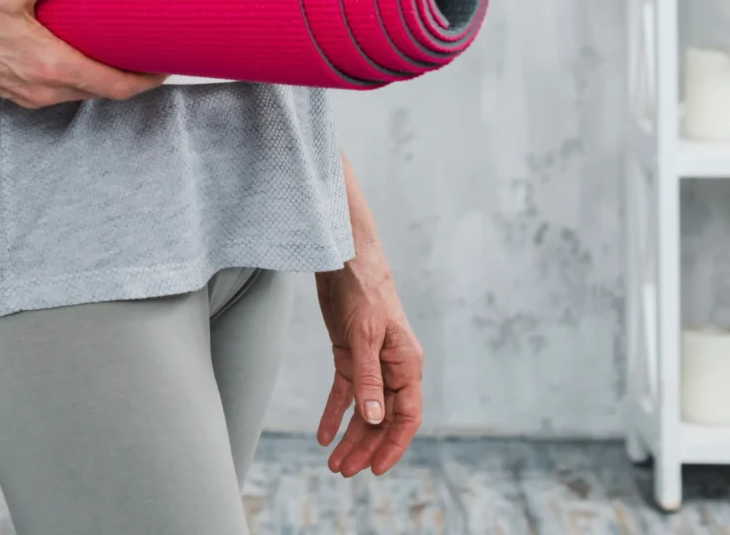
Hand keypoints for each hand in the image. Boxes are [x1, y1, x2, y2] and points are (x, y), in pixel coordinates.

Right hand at [0, 0, 165, 109]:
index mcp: (48, 66)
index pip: (114, 86)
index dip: (146, 79)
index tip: (166, 64)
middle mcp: (42, 88)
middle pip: (102, 92)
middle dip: (129, 76)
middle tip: (149, 51)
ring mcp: (26, 94)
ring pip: (80, 92)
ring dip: (102, 77)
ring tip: (116, 50)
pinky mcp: (12, 91)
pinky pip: (57, 90)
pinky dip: (76, 77)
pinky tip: (74, 53)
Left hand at [314, 253, 423, 475]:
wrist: (343, 256)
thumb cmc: (364, 289)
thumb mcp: (365, 335)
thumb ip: (368, 378)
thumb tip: (375, 419)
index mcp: (406, 365)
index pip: (406, 417)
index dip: (393, 445)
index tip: (375, 469)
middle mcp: (392, 368)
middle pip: (382, 419)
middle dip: (365, 446)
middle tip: (343, 471)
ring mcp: (370, 363)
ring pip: (363, 410)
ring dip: (350, 436)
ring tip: (334, 463)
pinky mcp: (349, 355)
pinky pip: (344, 392)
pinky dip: (334, 413)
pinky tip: (323, 435)